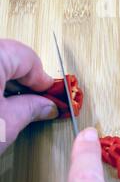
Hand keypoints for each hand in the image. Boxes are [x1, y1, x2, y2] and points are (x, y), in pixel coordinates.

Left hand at [0, 39, 57, 153]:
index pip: (27, 58)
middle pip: (9, 57)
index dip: (43, 79)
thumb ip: (31, 108)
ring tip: (14, 106)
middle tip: (36, 102)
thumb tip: (47, 105)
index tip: (52, 94)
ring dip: (7, 82)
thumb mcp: (6, 123)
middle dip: (24, 80)